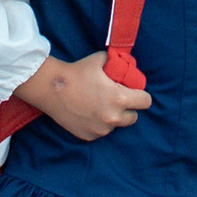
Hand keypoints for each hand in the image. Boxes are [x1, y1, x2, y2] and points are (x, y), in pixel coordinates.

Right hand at [23, 51, 149, 139]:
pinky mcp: (89, 136)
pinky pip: (101, 131)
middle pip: (133, 117)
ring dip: (113, 117)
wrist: (51, 88)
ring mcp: (100, 129)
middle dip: (128, 109)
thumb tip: (124, 63)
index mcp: (119, 99)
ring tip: (99, 105)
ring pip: (116, 125)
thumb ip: (116, 63)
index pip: (146, 102)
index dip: (142, 96)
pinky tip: (88, 113)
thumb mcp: (100, 60)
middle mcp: (113, 117)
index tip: (135, 93)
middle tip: (117, 100)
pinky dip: (98, 124)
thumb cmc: (77, 72)